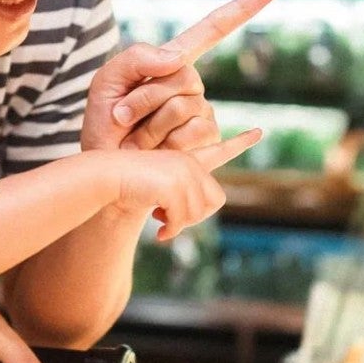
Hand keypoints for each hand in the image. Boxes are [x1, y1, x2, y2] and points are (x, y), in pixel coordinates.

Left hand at [83, 0, 275, 151]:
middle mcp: (194, 86)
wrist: (107, 169)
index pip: (211, 31)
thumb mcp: (107, 81)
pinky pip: (196, 134)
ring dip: (149, 126)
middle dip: (144, 97)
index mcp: (172, 63)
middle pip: (183, 76)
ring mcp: (204, 113)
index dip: (240, 10)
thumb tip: (180, 58)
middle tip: (122, 117)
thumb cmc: (105, 124)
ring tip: (135, 140)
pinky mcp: (209, 143)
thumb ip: (137, 58)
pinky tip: (254, 133)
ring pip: (185, 107)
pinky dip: (175, 143)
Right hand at [111, 130, 261, 239]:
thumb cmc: (124, 184)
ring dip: (179, 225)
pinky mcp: (174, 184)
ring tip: (160, 224)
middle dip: (195, 217)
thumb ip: (177, 197)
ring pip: (200, 212)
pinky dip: (171, 230)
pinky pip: (183, 218)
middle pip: (214, 200)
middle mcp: (189, 163)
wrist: (103, 177)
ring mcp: (183, 171)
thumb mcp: (156, 190)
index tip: (259, 131)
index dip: (241, 142)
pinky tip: (158, 231)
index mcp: (186, 159)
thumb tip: (187, 218)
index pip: (220, 150)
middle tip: (169, 222)